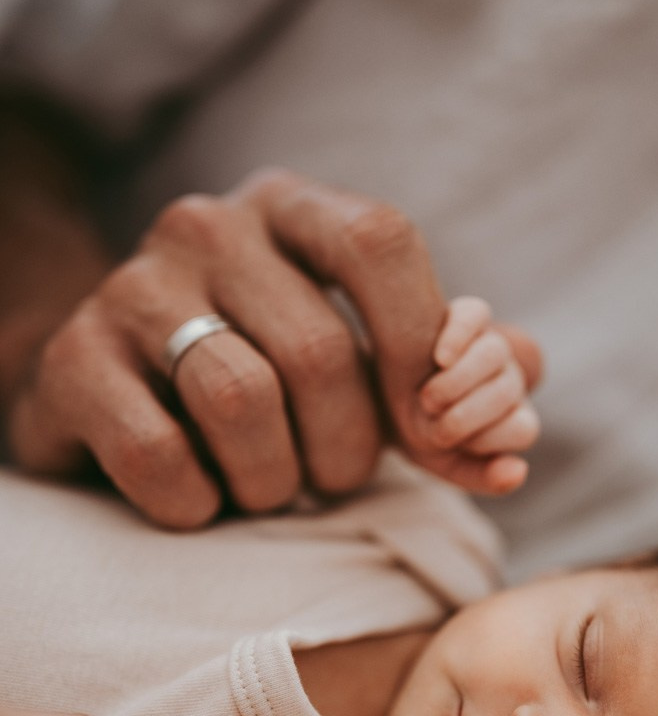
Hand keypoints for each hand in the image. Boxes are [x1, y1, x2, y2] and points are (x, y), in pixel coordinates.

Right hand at [6, 168, 541, 527]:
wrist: (120, 389)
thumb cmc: (270, 374)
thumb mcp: (368, 357)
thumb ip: (457, 368)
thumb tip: (525, 390)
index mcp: (294, 209)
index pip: (382, 242)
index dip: (425, 349)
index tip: (437, 432)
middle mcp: (208, 227)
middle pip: (321, 352)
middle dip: (349, 451)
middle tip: (335, 479)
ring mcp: (131, 289)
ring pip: (243, 402)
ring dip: (276, 481)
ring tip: (269, 487)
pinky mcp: (73, 364)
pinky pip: (162, 457)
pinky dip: (200, 506)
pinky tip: (201, 499)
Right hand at [418, 296, 540, 493]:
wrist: (378, 395)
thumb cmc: (418, 431)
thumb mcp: (443, 463)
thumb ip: (482, 475)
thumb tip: (519, 470)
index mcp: (511, 417)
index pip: (523, 429)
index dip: (485, 439)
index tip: (447, 442)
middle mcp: (508, 379)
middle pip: (509, 389)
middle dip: (467, 412)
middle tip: (430, 419)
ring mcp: (490, 344)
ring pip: (494, 353)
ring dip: (459, 380)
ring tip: (427, 396)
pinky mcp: (467, 314)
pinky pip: (475, 315)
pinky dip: (459, 336)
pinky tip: (439, 357)